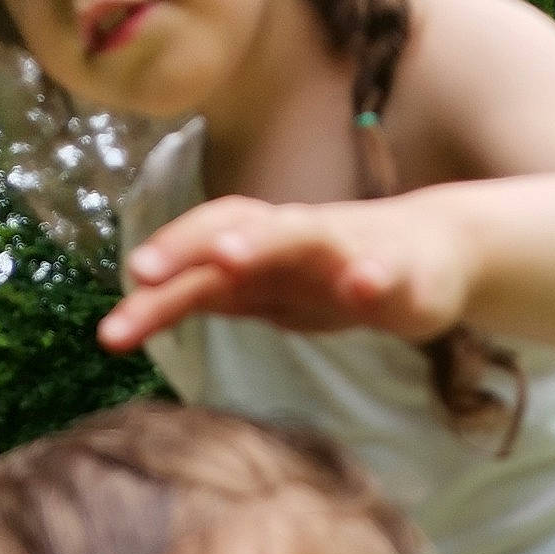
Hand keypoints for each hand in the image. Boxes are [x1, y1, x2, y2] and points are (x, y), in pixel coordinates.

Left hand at [98, 192, 471, 352]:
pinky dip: (372, 274)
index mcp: (264, 247)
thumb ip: (222, 294)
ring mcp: (350, 249)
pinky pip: (386, 269)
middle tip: (143, 271)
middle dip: (187, 247)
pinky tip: (361, 284)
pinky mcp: (403, 270)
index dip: (157, 275)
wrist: (439, 254)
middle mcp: (298, 237)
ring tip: (227, 258)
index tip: (115, 322)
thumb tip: (151, 299)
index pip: (200, 248)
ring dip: (264, 242)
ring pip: (302, 235)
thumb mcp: (276, 290)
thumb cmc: (345, 270)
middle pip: (234, 231)